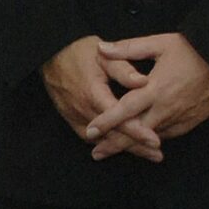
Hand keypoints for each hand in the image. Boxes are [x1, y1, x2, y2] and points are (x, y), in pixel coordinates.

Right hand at [40, 38, 157, 161]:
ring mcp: (75, 116)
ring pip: (101, 139)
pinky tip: (119, 146)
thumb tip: (144, 82)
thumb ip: (124, 69)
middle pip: (112, 135)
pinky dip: (105, 143)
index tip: (156, 142)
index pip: (119, 119)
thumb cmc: (80, 53)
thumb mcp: (104, 56)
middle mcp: (83, 109)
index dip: (138, 132)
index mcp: (94, 93)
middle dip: (136, 147)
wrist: (51, 54)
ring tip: (145, 154)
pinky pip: (88, 137)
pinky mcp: (70, 118)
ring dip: (122, 147)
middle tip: (157, 155)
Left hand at [87, 33, 208, 151]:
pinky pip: (169, 134)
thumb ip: (128, 48)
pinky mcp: (192, 121)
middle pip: (136, 132)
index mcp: (155, 89)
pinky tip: (144, 142)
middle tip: (96, 153)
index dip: (106, 122)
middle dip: (115, 144)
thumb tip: (101, 48)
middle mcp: (166, 107)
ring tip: (114, 150)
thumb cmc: (192, 49)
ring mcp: (180, 117)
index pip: (124, 110)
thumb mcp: (159, 43)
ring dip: (134, 145)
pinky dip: (154, 139)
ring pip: (152, 136)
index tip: (90, 131)